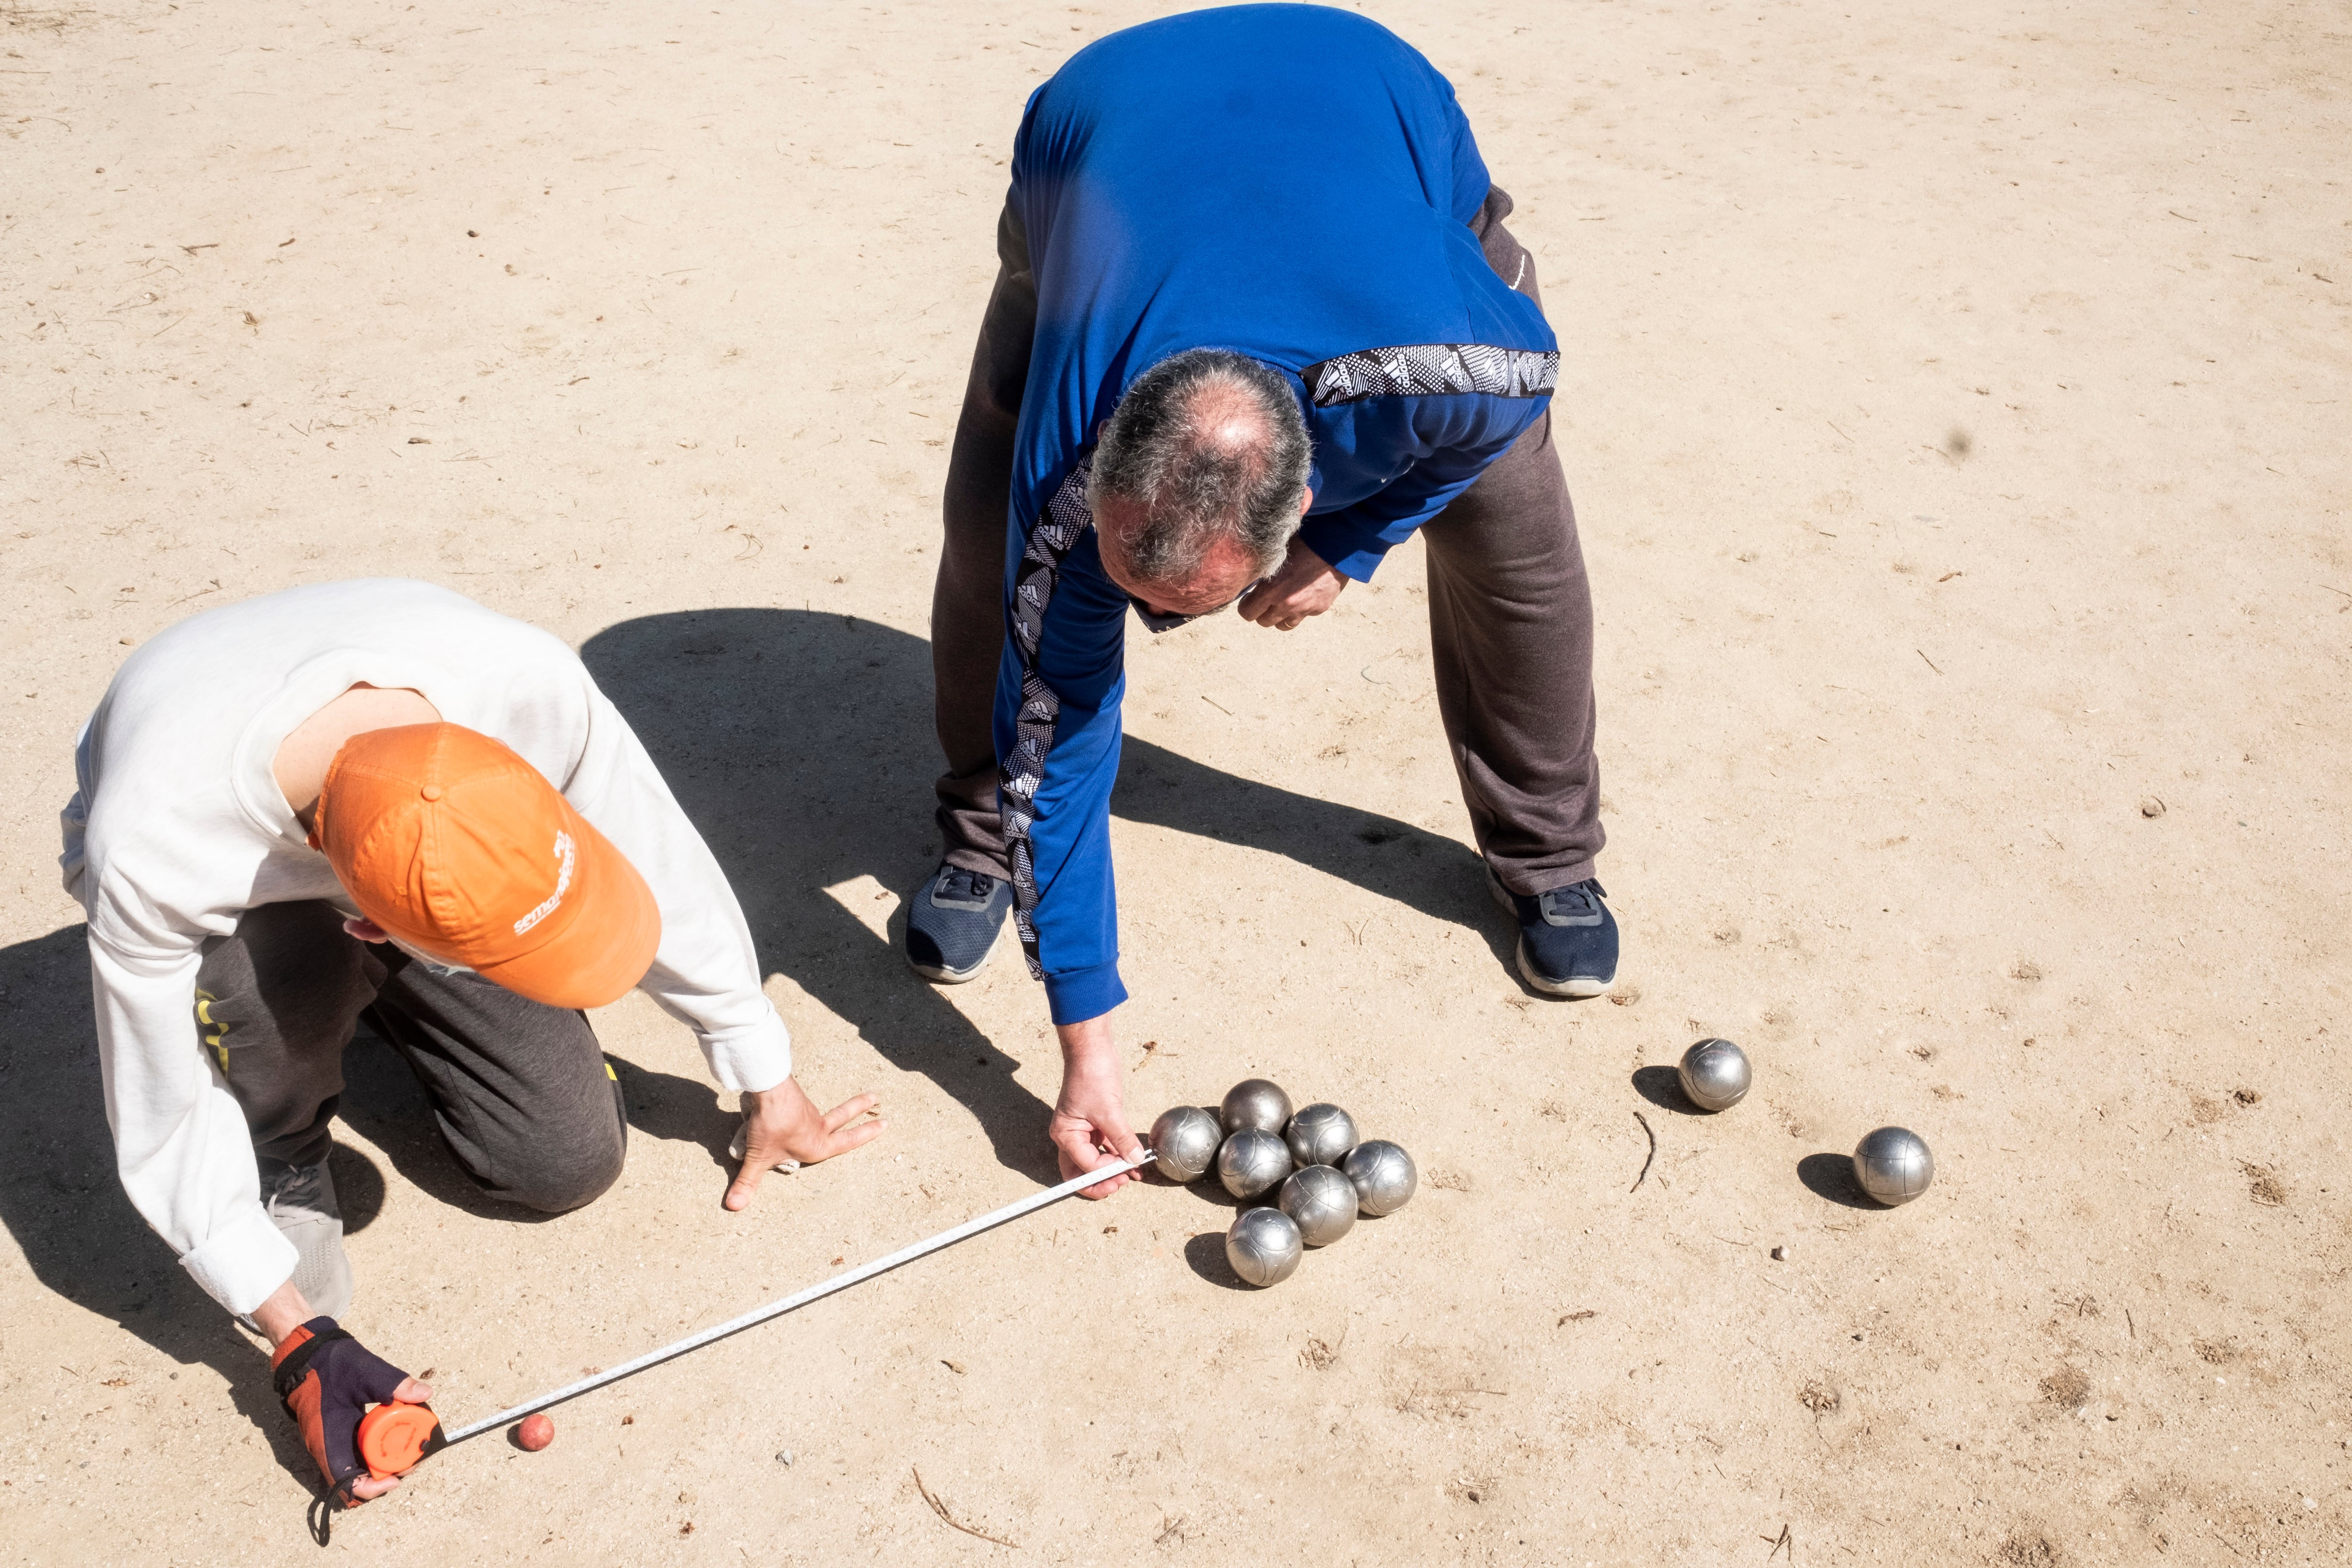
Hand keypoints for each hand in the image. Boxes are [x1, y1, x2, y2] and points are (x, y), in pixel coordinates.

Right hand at [266, 1311, 435, 1505]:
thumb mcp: (365, 1371)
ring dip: (382, 1463)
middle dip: (385, 1476)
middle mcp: (328, 1449)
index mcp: (329, 1442)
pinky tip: (394, 1433)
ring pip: (358, 1468)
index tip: (397, 1479)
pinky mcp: (338, 1435)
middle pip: (357, 1481)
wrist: (306, 1354)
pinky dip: (376, 1450)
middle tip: (411, 1459)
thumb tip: (424, 1393)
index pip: (347, 1484)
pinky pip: (357, 1453)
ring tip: (407, 1447)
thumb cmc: (329, 1364)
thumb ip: (394, 1384)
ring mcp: (332, 1443)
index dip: (372, 1489)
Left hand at [724, 1078, 883, 1210]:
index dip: (865, 1135)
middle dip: (860, 1108)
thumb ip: (747, 1182)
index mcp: (817, 1145)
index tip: (882, 1124)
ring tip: (828, 1107)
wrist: (767, 1088)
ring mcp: (808, 1111)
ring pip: (818, 1114)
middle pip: (843, 1116)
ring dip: (828, 1110)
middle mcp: (817, 1128)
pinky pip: (799, 1109)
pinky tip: (789, 1111)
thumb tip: (735, 1205)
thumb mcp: (758, 1157)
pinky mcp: (796, 1100)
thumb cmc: (770, 1124)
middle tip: (875, 1097)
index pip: (846, 1142)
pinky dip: (798, 1111)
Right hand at [1049, 1015, 1144, 1197]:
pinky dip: (1118, 1156)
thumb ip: (1122, 1138)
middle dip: (1100, 1182)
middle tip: (1121, 1183)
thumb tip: (1134, 1160)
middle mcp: (1071, 1137)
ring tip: (1131, 1176)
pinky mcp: (1096, 1125)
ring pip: (1094, 1163)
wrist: (1093, 1050)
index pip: (1084, 1166)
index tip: (1124, 1168)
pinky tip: (1134, 1163)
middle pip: (1080, 1173)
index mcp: (1066, 1135)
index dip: (1104, 1172)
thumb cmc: (1091, 1075)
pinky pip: (1106, 1148)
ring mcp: (1083, 1132)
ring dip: (1111, 1171)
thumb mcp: (1109, 1110)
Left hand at [1235, 536, 1346, 630]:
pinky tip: (1303, 594)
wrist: (1336, 547)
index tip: (1251, 597)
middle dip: (1262, 612)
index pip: (1246, 612)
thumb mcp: (1277, 555)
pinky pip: (1303, 616)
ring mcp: (1303, 609)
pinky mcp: (1318, 609)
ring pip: (1283, 625)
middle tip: (1266, 599)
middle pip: (1263, 622)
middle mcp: (1286, 604)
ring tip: (1283, 601)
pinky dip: (1300, 610)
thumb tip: (1251, 580)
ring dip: (1279, 616)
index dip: (1247, 605)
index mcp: (1271, 589)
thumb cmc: (1305, 544)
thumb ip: (1263, 571)